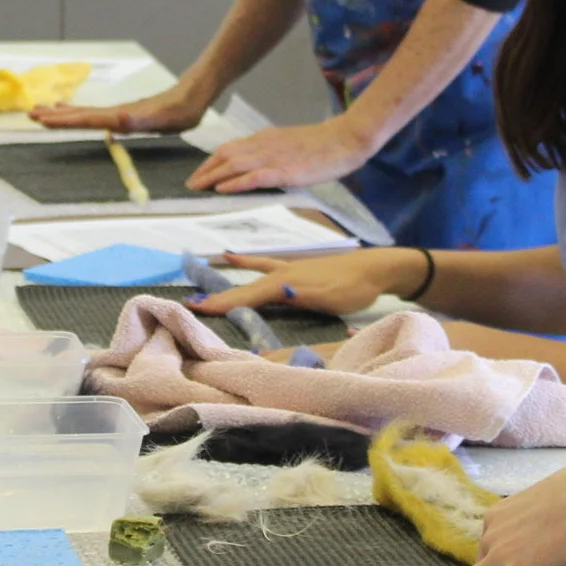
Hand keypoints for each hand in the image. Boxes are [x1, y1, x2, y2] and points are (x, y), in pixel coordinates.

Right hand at [31, 81, 209, 135]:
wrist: (194, 94)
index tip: (42, 119)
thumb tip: (119, 116)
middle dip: (55, 116)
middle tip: (31, 114)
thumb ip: (141, 117)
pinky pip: (95, 114)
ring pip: (85, 113)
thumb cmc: (182, 110)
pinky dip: (79, 113)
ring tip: (42, 112)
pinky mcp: (125, 114)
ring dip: (63, 114)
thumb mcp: (163, 117)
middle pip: (80, 115)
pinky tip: (74, 112)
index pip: (86, 119)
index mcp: (121, 117)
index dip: (64, 120)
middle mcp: (116, 113)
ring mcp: (119, 112)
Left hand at [187, 118, 374, 194]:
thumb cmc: (321, 145)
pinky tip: (221, 189)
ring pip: (234, 165)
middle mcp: (264, 144)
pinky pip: (253, 177)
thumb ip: (270, 152)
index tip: (199, 173)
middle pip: (225, 155)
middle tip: (190, 184)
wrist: (345, 139)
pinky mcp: (284, 170)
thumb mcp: (288, 144)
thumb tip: (253, 166)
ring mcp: (273, 157)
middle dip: (204, 170)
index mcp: (264, 138)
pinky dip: (235, 182)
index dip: (211, 161)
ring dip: (212, 176)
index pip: (229, 148)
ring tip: (197, 187)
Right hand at [193, 249, 404, 315]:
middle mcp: (281, 273)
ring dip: (227, 282)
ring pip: (249, 277)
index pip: (248, 296)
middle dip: (218, 297)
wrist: (376, 268)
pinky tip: (231, 255)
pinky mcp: (294, 270)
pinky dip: (246, 261)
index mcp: (286, 282)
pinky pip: (263, 265)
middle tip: (190, 304)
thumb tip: (276, 291)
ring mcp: (287, 269)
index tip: (196, 310)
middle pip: (244, 288)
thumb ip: (303, 295)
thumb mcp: (331, 297)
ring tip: (202, 285)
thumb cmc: (354, 287)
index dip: (223, 304)